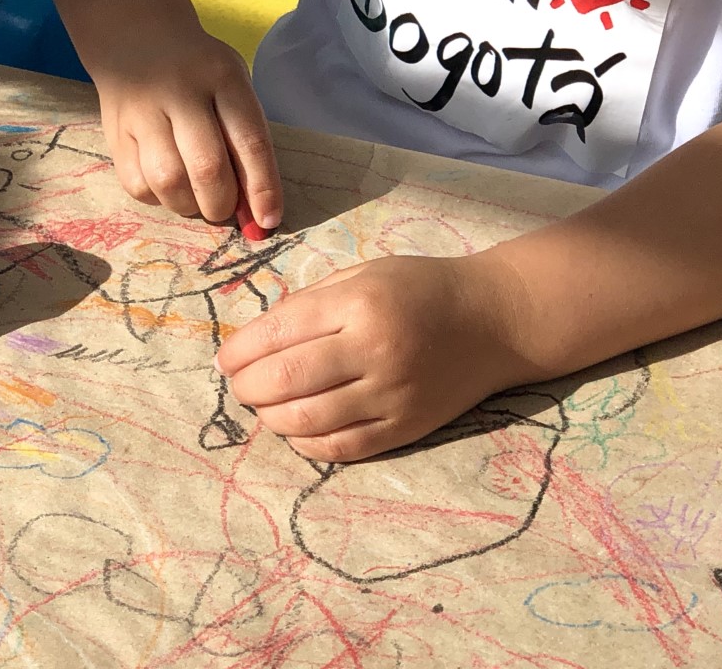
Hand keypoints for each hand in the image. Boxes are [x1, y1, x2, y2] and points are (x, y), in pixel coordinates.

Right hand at [96, 31, 282, 227]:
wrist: (135, 38)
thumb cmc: (198, 71)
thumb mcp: (230, 84)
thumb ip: (242, 138)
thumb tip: (252, 207)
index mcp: (222, 77)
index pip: (249, 141)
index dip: (262, 188)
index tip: (268, 220)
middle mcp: (180, 92)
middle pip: (207, 168)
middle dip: (221, 204)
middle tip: (223, 207)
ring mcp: (142, 113)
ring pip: (168, 183)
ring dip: (188, 205)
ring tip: (194, 198)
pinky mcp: (115, 134)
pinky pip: (137, 185)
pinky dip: (158, 198)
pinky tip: (165, 185)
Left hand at [216, 253, 542, 461]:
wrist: (496, 319)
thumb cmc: (421, 288)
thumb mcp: (363, 274)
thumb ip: (310, 302)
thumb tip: (255, 338)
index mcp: (358, 303)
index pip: (277, 332)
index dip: (239, 351)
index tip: (224, 359)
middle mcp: (374, 349)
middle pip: (285, 380)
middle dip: (246, 386)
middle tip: (237, 384)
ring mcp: (392, 394)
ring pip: (307, 421)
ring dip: (270, 417)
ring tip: (262, 405)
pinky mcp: (407, 427)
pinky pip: (342, 447)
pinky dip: (306, 443)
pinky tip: (295, 429)